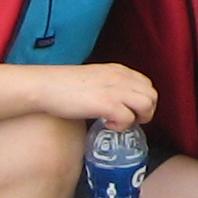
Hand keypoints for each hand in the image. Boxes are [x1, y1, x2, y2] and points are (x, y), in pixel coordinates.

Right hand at [35, 63, 158, 129]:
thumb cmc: (64, 85)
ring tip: (118, 123)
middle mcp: (120, 77)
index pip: (147, 85)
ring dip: (137, 119)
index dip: (142, 101)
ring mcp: (114, 90)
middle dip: (145, 112)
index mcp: (119, 70)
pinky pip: (128, 118)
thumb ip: (109, 86)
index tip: (130, 111)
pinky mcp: (105, 104)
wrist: (45, 86)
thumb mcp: (95, 78)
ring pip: (147, 105)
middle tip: (128, 121)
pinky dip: (121, 126)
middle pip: (152, 96)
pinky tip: (106, 125)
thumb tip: (117, 102)